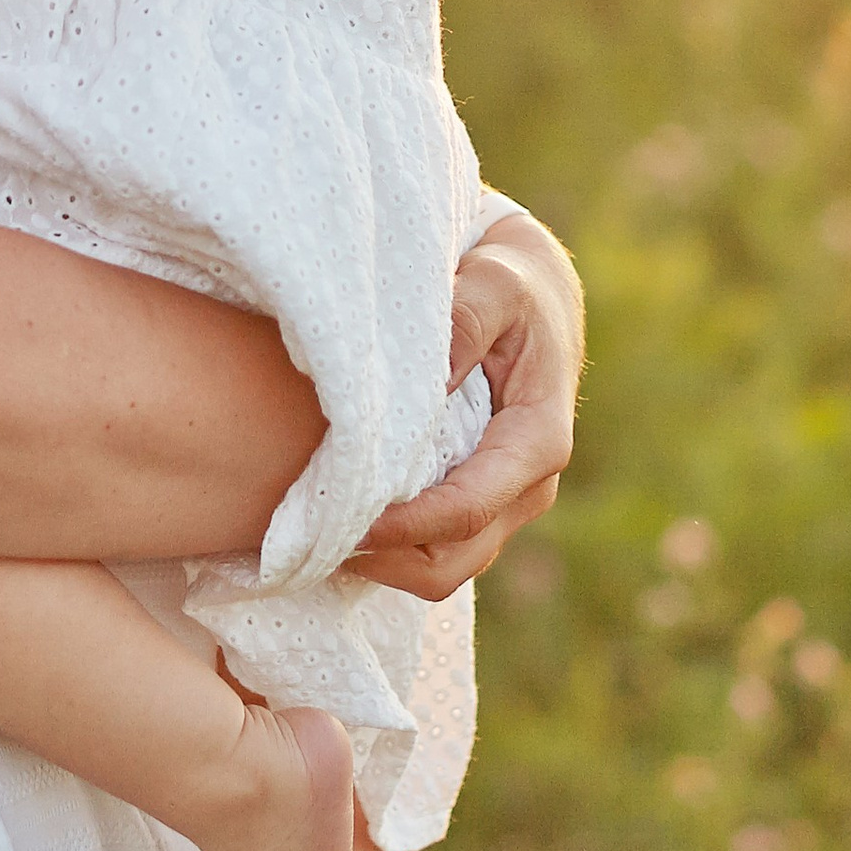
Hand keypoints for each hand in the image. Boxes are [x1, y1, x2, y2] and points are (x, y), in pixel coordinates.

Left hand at [347, 207, 582, 605]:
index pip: (468, 508)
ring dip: (382, 562)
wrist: (537, 296)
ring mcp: (504, 503)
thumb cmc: (512, 284)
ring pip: (441, 567)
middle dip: (385, 559)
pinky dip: (389, 550)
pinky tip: (340, 519)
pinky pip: (435, 548)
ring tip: (316, 535)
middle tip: (313, 537)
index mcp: (537, 441)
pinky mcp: (481, 503)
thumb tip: (426, 380)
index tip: (345, 521)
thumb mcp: (496, 284)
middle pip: (452, 561)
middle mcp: (527, 487)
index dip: (405, 525)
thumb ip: (465, 321)